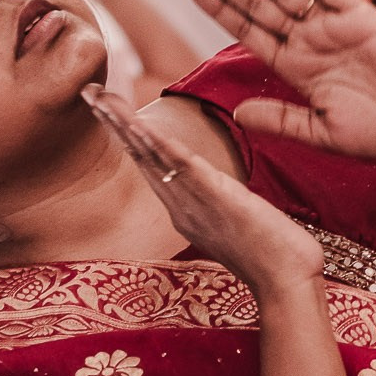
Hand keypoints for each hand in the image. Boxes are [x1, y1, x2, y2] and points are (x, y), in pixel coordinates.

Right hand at [85, 81, 324, 300]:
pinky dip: (158, 144)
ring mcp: (195, 203)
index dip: (127, 136)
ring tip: (102, 100)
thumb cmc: (269, 255)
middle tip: (90, 93)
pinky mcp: (216, 198)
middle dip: (114, 124)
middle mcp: (182, 206)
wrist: (285, 282)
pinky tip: (140, 125)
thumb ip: (217, 205)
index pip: (150, 165)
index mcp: (186, 209)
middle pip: (141, 157)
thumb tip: (216, 191)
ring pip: (153, 158)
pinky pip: (181, 167)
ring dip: (126, 126)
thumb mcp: (233, 224)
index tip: (107, 109)